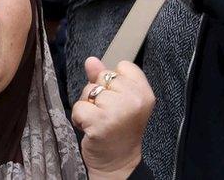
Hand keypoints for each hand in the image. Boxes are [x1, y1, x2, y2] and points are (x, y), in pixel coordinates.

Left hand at [72, 58, 154, 179]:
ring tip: (98, 120)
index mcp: (144, 92)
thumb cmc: (119, 130)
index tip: (118, 99)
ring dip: (87, 106)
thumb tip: (91, 60)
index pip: (122, 66)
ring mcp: (117, 111)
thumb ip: (105, 78)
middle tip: (107, 113)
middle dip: (98, 93)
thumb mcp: (119, 101)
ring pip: (88, 91)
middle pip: (102, 77)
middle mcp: (134, 99)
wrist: (118, 162)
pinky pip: (79, 106)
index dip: (114, 82)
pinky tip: (90, 127)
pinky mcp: (99, 122)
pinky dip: (79, 117)